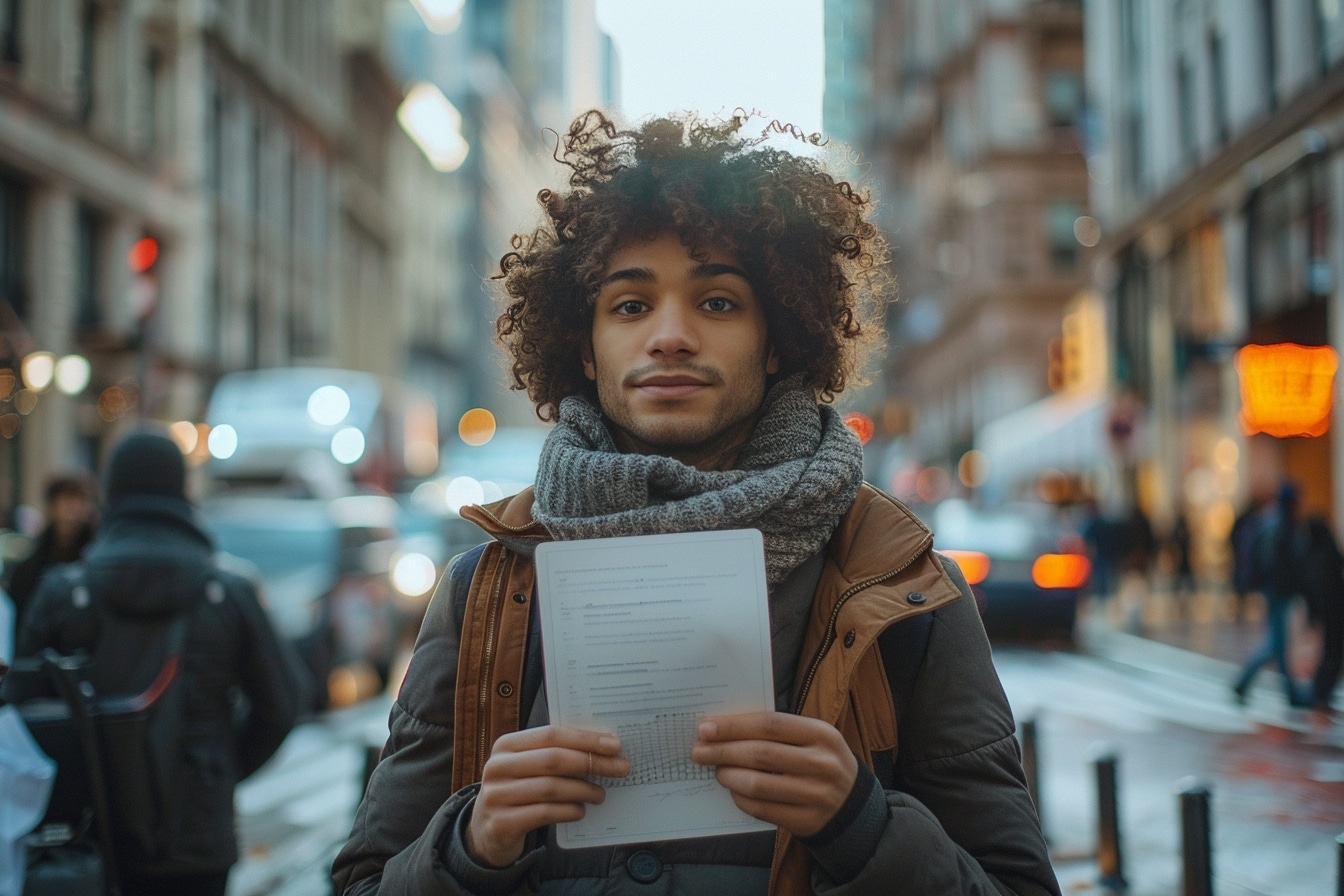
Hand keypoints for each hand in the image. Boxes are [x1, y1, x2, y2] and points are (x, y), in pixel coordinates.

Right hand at [466, 725, 628, 867]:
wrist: (486, 830)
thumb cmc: (518, 791)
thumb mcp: (527, 767)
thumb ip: (555, 754)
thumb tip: (604, 747)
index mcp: (506, 745)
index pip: (551, 735)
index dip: (585, 739)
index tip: (614, 744)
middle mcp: (497, 767)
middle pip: (554, 759)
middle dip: (592, 762)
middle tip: (620, 768)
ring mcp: (497, 796)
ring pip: (551, 788)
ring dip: (584, 790)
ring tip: (601, 794)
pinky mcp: (502, 823)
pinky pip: (545, 813)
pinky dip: (570, 811)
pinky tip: (581, 810)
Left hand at [690, 711, 857, 837]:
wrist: (853, 805)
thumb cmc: (821, 762)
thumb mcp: (813, 739)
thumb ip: (776, 731)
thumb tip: (723, 728)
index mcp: (822, 734)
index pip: (769, 725)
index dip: (733, 725)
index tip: (705, 728)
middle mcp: (821, 763)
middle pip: (760, 754)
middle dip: (722, 751)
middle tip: (699, 751)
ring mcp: (815, 795)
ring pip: (757, 784)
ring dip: (728, 776)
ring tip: (716, 771)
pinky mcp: (805, 821)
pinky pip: (761, 809)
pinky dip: (740, 798)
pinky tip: (734, 790)